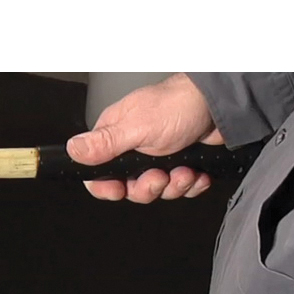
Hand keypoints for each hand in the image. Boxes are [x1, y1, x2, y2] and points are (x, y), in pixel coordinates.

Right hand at [66, 73, 223, 202]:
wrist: (221, 103)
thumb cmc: (178, 105)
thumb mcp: (138, 127)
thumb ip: (105, 143)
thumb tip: (72, 150)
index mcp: (116, 138)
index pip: (98, 173)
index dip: (106, 187)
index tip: (120, 190)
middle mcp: (133, 149)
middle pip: (129, 188)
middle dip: (147, 188)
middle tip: (159, 176)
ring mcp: (158, 158)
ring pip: (156, 191)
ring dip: (173, 186)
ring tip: (184, 171)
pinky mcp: (180, 164)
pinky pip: (178, 188)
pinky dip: (190, 184)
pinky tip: (196, 172)